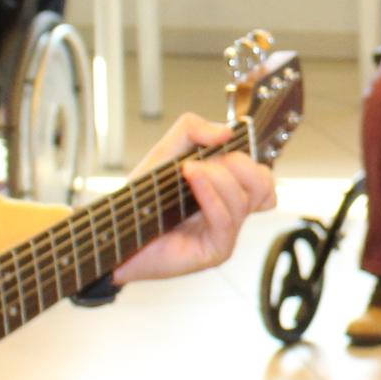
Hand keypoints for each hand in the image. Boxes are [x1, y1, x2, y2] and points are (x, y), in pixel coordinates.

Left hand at [113, 114, 276, 282]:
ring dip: (218, 176)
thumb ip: (192, 129)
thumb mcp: (167, 151)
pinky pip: (226, 220)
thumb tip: (227, 130)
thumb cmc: (143, 197)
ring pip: (245, 199)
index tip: (219, 146)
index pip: (260, 176)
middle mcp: (231, 212)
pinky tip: (192, 180)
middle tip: (206, 160)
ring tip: (188, 169)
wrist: (117, 229)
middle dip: (238, 164)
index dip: (246, 158)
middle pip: (263, 185)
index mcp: (227, 191)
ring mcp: (226, 233)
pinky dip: (211, 194)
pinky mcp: (216, 250)